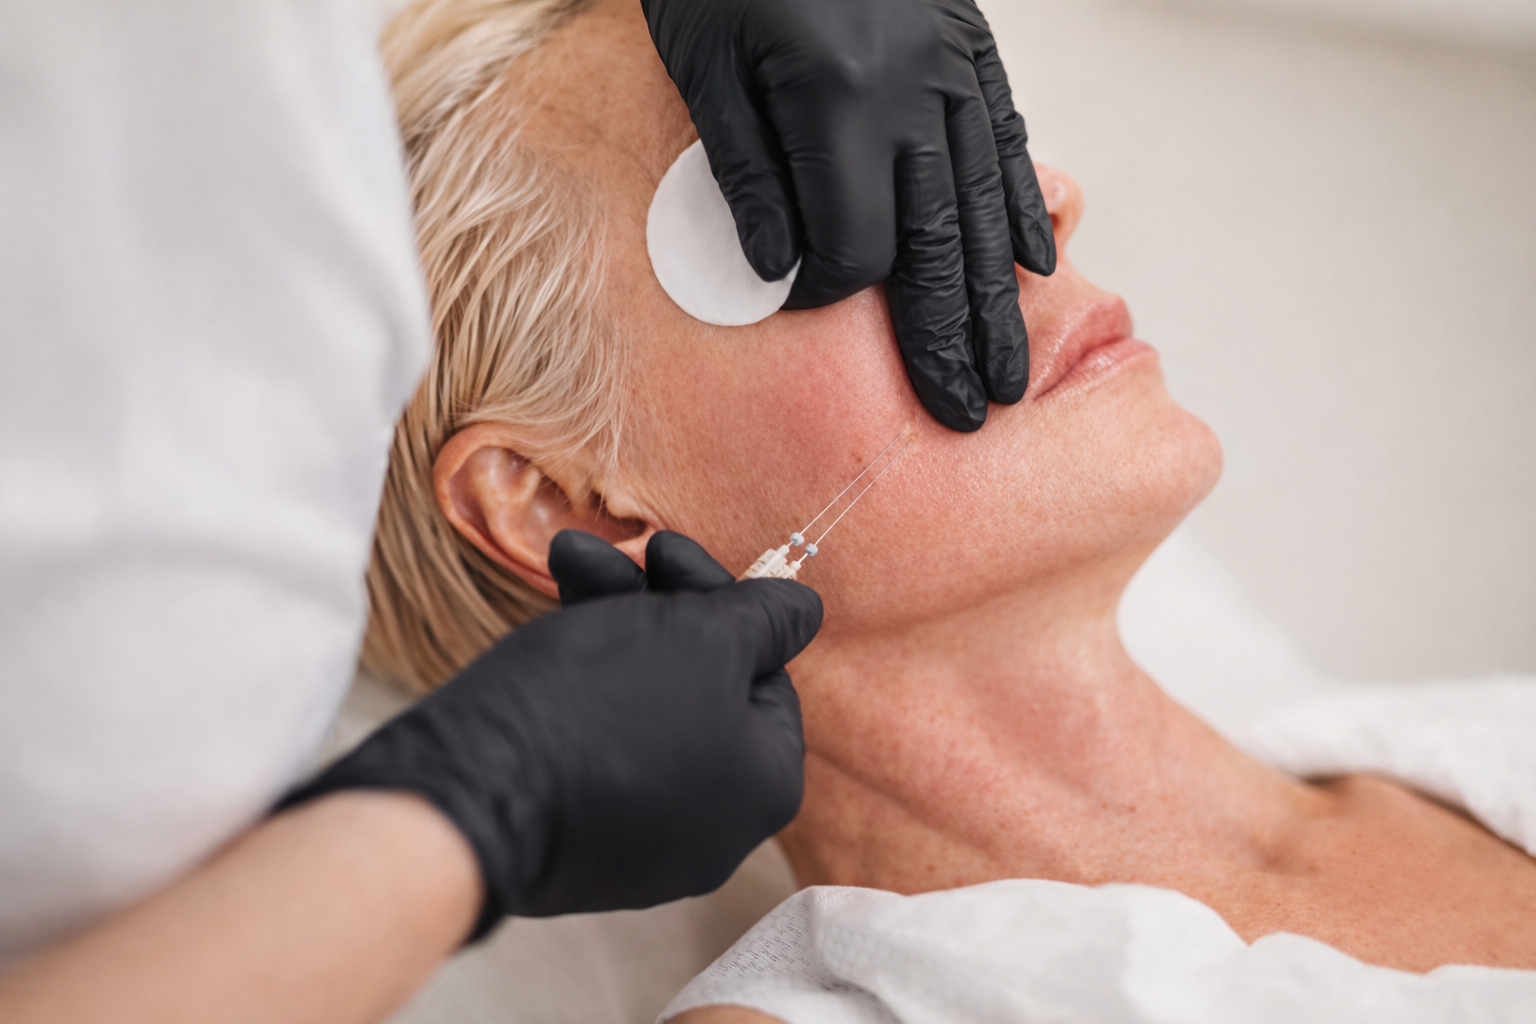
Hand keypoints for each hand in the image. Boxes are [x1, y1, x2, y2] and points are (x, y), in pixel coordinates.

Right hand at [279, 531, 820, 938]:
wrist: (468, 793)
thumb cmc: (604, 706)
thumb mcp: (702, 638)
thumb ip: (765, 619)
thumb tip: (805, 611)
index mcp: (764, 786)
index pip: (767, 675)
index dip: (722, 603)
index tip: (666, 552)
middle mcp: (714, 828)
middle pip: (701, 687)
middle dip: (655, 605)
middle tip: (615, 553)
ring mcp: (640, 841)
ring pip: (642, 706)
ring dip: (611, 624)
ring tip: (565, 563)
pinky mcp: (574, 840)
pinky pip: (595, 747)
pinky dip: (579, 685)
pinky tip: (544, 631)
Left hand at [643, 0, 1055, 431]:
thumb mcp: (707, 68)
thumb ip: (747, 175)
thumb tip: (780, 276)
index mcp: (837, 99)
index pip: (852, 243)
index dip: (830, 292)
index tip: (806, 308)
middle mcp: (914, 92)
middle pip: (937, 245)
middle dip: (948, 338)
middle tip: (966, 413)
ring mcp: (955, 69)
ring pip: (985, 207)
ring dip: (999, 299)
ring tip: (1010, 373)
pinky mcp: (973, 49)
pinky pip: (1007, 144)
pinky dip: (1024, 211)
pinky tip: (1039, 265)